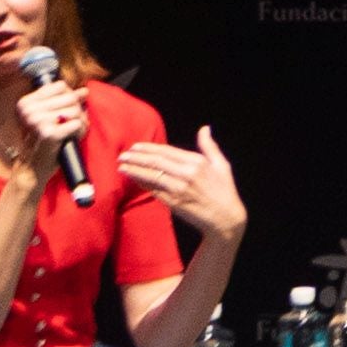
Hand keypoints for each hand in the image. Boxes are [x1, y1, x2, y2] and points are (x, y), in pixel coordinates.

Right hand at [6, 76, 88, 171]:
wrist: (32, 167)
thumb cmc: (41, 141)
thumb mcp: (45, 116)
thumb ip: (62, 101)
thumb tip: (84, 91)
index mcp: (25, 103)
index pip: (60, 86)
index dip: (70, 95)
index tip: (68, 108)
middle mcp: (29, 110)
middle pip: (70, 97)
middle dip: (78, 110)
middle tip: (73, 122)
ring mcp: (38, 121)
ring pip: (76, 110)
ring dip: (81, 122)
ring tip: (73, 131)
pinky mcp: (49, 134)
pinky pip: (78, 124)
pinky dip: (81, 131)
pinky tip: (73, 137)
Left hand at [113, 122, 244, 243]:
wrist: (225, 218)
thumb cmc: (224, 190)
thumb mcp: (222, 165)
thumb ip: (209, 146)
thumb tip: (204, 129)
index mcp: (198, 162)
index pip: (167, 151)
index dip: (148, 148)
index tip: (135, 147)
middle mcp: (187, 174)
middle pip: (156, 162)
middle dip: (136, 157)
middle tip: (122, 155)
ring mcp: (179, 189)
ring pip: (152, 175)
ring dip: (134, 170)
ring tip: (122, 166)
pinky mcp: (174, 202)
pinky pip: (154, 190)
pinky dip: (142, 183)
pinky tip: (133, 179)